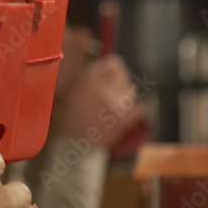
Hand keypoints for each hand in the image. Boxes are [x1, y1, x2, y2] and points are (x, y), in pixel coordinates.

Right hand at [53, 29, 141, 146]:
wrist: (75, 145)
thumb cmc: (70, 119)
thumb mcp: (72, 91)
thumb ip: (88, 77)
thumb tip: (103, 67)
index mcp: (89, 80)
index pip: (112, 63)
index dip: (111, 68)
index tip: (110, 74)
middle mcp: (104, 89)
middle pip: (123, 75)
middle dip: (118, 81)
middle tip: (111, 89)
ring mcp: (117, 104)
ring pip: (131, 91)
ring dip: (124, 95)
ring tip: (113, 104)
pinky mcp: (125, 119)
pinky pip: (138, 109)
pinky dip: (132, 111)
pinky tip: (121, 115)